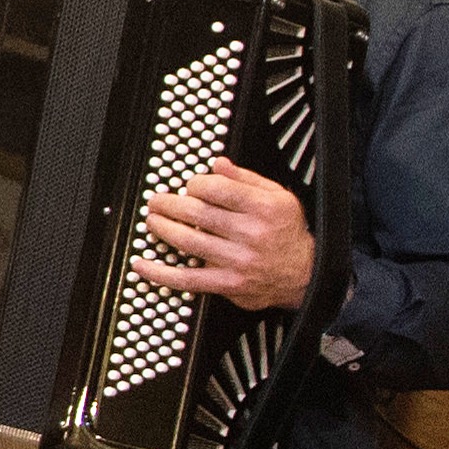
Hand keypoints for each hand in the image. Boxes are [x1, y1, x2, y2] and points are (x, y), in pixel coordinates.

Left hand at [134, 157, 316, 311]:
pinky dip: (160, 272)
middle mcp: (252, 234)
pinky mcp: (228, 284)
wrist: (306, 273)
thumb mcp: (278, 197)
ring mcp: (239, 261)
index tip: (188, 186)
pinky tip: (142, 264)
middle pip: (197, 214)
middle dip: (169, 204)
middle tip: (157, 201)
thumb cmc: (286, 232)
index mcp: (264, 208)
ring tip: (152, 221)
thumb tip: (217, 163)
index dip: (194, 184)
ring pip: (188, 242)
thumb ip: (246, 179)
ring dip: (162, 229)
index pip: (216, 189)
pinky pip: (187, 279)